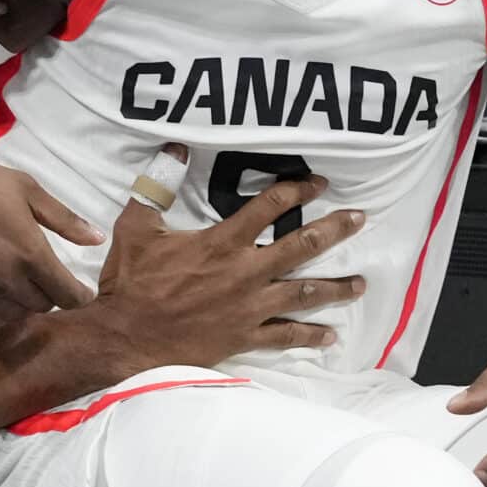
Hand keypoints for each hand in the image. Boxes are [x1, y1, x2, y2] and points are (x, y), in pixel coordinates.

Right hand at [0, 127, 102, 318]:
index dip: (79, 296)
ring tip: (14, 279)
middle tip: (43, 276)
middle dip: (48, 294)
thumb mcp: (26, 189)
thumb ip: (64, 219)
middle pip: (40, 306)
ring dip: (19, 301)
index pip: (67, 295)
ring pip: (10, 314)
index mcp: (29, 254)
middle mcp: (4, 282)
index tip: (81, 291)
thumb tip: (97, 239)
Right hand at [81, 166, 365, 370]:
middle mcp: (244, 272)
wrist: (125, 337)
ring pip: (304, 294)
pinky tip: (330, 337)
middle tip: (360, 219)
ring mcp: (248, 307)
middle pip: (301, 246)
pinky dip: (309, 337)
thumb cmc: (130, 283)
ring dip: (336, 287)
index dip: (297, 190)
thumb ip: (157, 187)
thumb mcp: (136, 226)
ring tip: (361, 283)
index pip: (269, 207)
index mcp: (221, 242)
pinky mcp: (244, 337)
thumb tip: (175, 149)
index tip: (319, 183)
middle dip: (334, 230)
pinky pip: (284, 337)